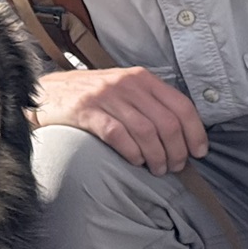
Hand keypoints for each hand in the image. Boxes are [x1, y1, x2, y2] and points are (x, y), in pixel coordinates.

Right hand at [34, 66, 208, 174]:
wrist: (48, 93)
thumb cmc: (91, 97)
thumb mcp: (124, 90)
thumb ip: (149, 103)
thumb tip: (182, 133)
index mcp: (142, 78)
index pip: (181, 105)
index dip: (195, 132)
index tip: (199, 152)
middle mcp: (127, 84)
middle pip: (167, 122)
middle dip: (176, 150)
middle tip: (175, 167)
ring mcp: (106, 97)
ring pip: (146, 131)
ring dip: (157, 156)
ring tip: (157, 170)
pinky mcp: (87, 112)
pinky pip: (119, 135)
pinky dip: (132, 153)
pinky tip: (135, 162)